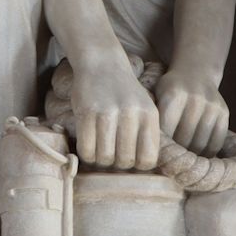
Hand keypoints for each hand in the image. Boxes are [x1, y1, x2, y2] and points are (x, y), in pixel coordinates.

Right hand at [71, 55, 159, 170]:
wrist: (102, 62)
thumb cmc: (124, 92)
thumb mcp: (144, 108)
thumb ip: (146, 135)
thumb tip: (141, 172)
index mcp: (149, 115)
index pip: (148, 160)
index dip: (137, 165)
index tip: (129, 158)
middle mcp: (130, 114)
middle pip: (125, 161)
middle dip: (117, 164)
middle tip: (111, 153)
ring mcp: (107, 112)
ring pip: (105, 158)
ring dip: (100, 160)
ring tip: (99, 150)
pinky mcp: (86, 111)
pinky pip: (87, 149)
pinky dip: (87, 154)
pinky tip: (88, 145)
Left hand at [156, 68, 228, 155]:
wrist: (195, 71)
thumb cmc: (170, 89)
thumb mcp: (157, 95)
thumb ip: (154, 119)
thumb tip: (148, 151)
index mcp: (174, 94)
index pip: (166, 131)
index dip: (161, 146)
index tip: (156, 156)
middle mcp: (195, 99)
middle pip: (183, 139)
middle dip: (175, 154)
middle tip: (169, 164)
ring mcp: (211, 106)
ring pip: (200, 144)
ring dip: (191, 157)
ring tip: (182, 162)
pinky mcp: (224, 113)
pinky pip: (216, 143)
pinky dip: (206, 154)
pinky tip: (197, 156)